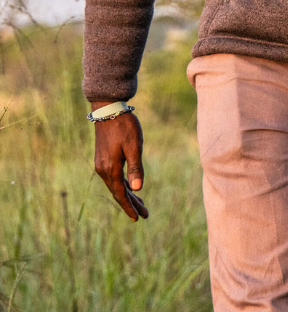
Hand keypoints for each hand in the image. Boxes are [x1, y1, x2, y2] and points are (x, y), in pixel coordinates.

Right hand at [92, 101, 148, 220]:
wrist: (109, 110)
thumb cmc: (124, 126)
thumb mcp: (134, 146)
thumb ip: (136, 167)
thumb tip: (137, 188)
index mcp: (110, 169)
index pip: (121, 194)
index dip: (129, 207)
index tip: (139, 218)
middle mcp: (103, 170)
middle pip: (118, 192)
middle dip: (131, 204)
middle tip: (144, 215)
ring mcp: (102, 164)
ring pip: (116, 185)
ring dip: (128, 195)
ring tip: (140, 205)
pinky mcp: (104, 158)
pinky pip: (114, 177)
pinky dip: (123, 185)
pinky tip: (130, 188)